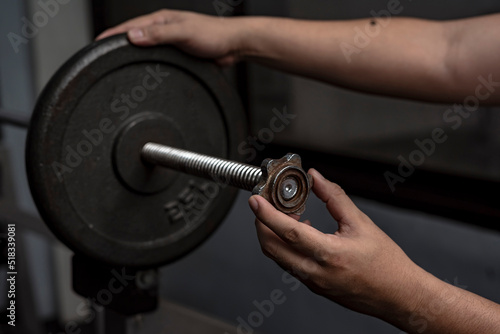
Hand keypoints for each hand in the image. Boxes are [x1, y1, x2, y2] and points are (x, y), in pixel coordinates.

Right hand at [96, 9, 247, 65]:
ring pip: (145, 48)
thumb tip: (132, 36)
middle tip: (101, 55)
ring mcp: (170, 41)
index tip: (97, 42)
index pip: (130, 26)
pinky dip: (147, 62)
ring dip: (132, 53)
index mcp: (162, 20)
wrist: (233, 45)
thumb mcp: (183, 33)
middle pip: (134, 37)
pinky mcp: (178, 53)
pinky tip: (144, 70)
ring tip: (117, 63)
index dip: (112, 34)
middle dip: (117, 44)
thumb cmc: (214, 35)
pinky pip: (157, 57)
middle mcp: (164, 29)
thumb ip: (159, 35)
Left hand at [248, 169, 428, 319]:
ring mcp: (313, 282)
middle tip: (266, 205)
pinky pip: (289, 265)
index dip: (267, 214)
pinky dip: (285, 246)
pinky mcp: (314, 287)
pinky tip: (299, 233)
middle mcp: (316, 272)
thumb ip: (335, 197)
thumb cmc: (386, 263)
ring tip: (286, 215)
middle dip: (262, 224)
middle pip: (272, 248)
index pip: (288, 232)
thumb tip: (317, 178)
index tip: (256, 200)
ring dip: (273, 235)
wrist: (399, 295)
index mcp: (329, 254)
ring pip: (278, 258)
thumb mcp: (361, 223)